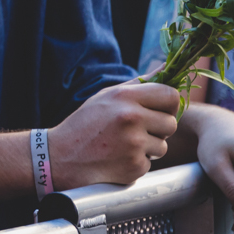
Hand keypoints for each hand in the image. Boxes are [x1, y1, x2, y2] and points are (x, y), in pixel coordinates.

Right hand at [49, 80, 179, 188]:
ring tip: (123, 144)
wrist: (62, 157)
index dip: (169, 104)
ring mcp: (134, 144)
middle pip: (171, 123)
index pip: (171, 95)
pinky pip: (150, 162)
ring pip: (163, 146)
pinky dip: (137, 162)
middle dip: (159, 129)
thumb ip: (140, 84)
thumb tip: (168, 67)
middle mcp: (131, 118)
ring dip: (148, 148)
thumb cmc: (86, 123)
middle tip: (137, 130)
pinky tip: (118, 158)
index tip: (160, 110)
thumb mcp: (107, 96)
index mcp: (125, 97)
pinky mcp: (134, 166)